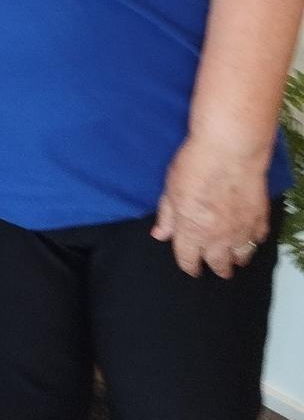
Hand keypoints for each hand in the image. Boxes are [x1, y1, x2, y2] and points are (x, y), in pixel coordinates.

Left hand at [151, 136, 269, 278]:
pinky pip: (258, 238)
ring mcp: (241, 229)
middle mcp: (217, 237)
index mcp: (191, 231)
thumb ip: (167, 216)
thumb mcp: (170, 189)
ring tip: (235, 259)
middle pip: (219, 264)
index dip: (189, 266)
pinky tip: (251, 237)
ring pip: (242, 256)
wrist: (230, 150)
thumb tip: (160, 235)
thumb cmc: (195, 165)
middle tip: (219, 269)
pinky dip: (254, 240)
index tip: (192, 268)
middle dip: (217, 268)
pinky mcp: (259, 218)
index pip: (188, 259)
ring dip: (237, 258)